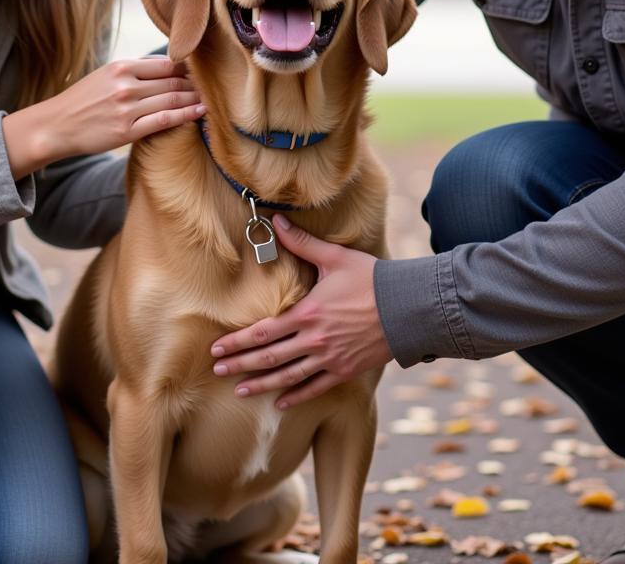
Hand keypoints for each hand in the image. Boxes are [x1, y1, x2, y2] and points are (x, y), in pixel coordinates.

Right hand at [3, 56, 204, 175]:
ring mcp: (127, 108)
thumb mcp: (105, 75)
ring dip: (195, 99)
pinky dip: (186, 115)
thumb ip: (134, 70)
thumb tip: (168, 65)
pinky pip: (164, 120)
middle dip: (196, 84)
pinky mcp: (127, 131)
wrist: (55, 126)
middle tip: (215, 86)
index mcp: (121, 67)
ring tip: (212, 99)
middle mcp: (125, 85)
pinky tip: (200, 112)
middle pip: (173, 82)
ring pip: (172, 100)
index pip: (166, 64)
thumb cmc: (83, 100)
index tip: (202, 72)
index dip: (188, 68)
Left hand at [209, 214, 392, 408]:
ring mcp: (330, 359)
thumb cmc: (371, 279)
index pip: (263, 332)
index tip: (216, 349)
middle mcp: (314, 340)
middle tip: (216, 371)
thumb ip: (302, 243)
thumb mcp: (335, 257)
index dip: (237, 342)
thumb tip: (276, 221)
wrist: (408, 308)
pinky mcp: (345, 370)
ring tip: (239, 392)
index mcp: (308, 314)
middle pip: (269, 357)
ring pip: (288, 376)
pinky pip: (315, 387)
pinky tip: (280, 403)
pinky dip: (296, 396)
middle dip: (240, 365)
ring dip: (261, 385)